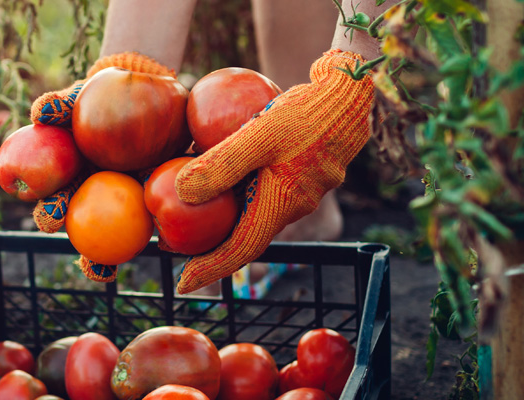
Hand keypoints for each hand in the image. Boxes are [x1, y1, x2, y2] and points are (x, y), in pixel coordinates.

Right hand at [27, 52, 174, 282]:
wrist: (144, 87)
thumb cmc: (103, 94)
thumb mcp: (83, 96)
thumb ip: (61, 104)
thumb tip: (40, 113)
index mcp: (70, 177)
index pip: (54, 202)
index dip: (48, 215)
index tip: (49, 218)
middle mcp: (92, 194)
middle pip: (81, 227)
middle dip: (83, 248)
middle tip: (85, 250)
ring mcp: (121, 201)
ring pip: (112, 236)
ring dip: (101, 258)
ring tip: (104, 270)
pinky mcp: (152, 199)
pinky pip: (154, 220)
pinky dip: (156, 237)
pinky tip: (163, 248)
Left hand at [172, 50, 375, 294]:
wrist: (351, 94)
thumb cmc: (307, 115)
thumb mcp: (259, 136)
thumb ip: (221, 164)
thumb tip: (180, 193)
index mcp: (282, 206)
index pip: (240, 251)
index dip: (209, 269)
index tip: (181, 284)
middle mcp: (291, 205)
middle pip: (244, 235)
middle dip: (209, 244)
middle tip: (172, 244)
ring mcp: (299, 188)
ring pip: (253, 209)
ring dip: (221, 213)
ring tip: (186, 207)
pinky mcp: (300, 170)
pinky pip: (262, 186)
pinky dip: (236, 185)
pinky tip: (214, 163)